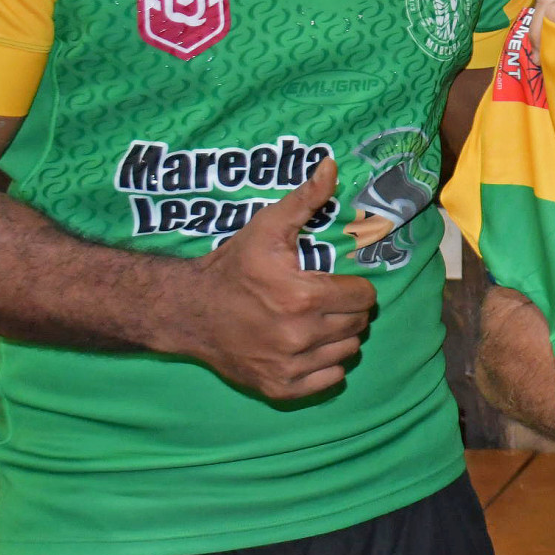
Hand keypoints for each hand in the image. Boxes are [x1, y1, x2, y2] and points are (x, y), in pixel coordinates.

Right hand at [175, 158, 377, 399]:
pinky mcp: (279, 388)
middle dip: (348, 309)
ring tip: (316, 321)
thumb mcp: (267, 227)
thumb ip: (305, 199)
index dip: (354, 286)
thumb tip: (332, 166)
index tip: (336, 281)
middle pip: (358, 324)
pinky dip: (325, 365)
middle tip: (325, 300)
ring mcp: (288, 367)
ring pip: (346, 352)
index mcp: (302, 298)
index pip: (364, 297)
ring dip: (339, 336)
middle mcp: (298, 337)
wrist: (189, 311)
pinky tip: (307, 347)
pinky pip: (329, 381)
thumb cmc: (233, 266)